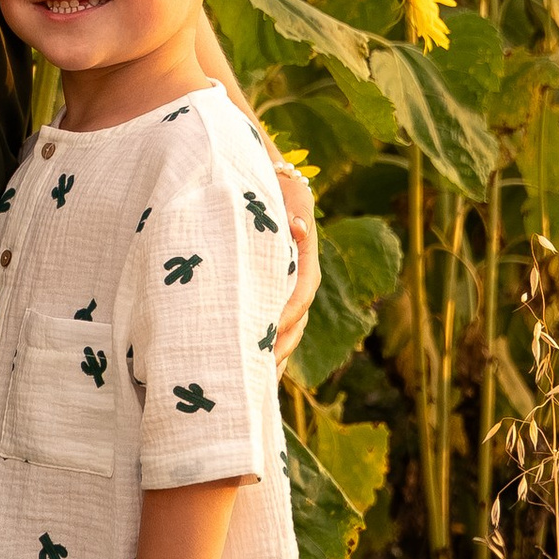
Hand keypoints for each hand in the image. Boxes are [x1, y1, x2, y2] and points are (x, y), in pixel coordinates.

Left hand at [271, 156, 318, 360]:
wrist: (256, 176)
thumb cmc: (267, 182)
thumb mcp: (282, 191)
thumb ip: (292, 210)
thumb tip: (298, 228)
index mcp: (304, 254)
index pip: (303, 290)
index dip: (290, 312)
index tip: (273, 330)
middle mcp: (298, 274)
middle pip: (297, 318)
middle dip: (283, 344)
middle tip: (264, 369)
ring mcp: (285, 284)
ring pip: (288, 327)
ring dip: (276, 353)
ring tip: (259, 381)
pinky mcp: (269, 291)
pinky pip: (273, 323)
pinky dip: (266, 346)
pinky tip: (254, 370)